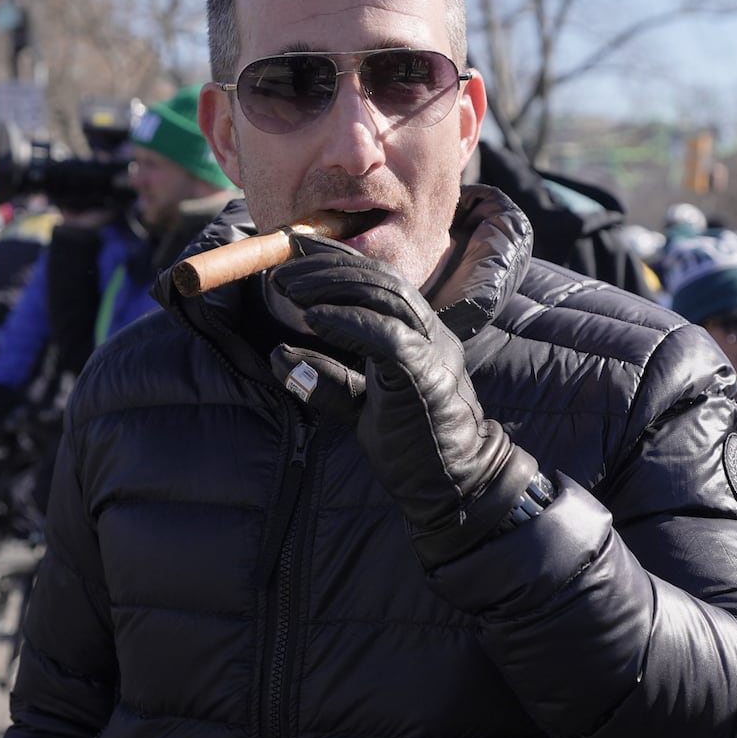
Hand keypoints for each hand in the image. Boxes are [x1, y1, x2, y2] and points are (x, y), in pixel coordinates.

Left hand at [269, 254, 538, 565]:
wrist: (457, 488)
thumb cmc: (414, 447)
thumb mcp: (359, 406)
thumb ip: (327, 380)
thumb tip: (279, 355)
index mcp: (416, 334)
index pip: (377, 281)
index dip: (335, 260)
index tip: (293, 249)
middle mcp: (428, 333)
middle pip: (379, 279)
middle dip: (327, 267)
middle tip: (281, 268)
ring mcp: (432, 351)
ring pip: (384, 297)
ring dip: (332, 287)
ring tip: (288, 288)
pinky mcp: (426, 376)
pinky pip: (388, 337)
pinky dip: (349, 322)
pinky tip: (314, 319)